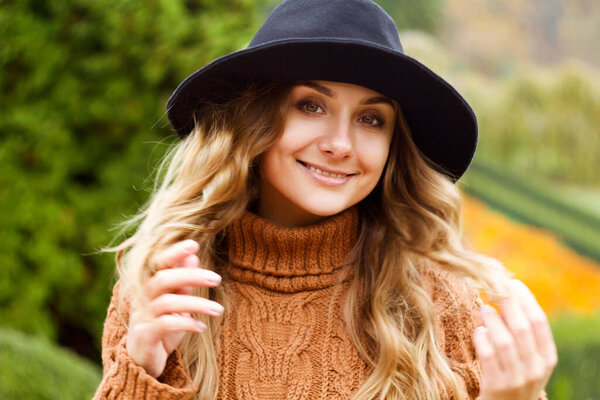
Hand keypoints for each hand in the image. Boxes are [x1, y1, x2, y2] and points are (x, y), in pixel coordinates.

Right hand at [126, 239, 223, 377]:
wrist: (144, 358)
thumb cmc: (163, 323)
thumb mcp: (176, 300)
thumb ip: (183, 281)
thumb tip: (193, 256)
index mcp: (150, 283)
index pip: (159, 262)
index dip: (174, 252)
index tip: (194, 244)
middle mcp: (142, 296)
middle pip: (164, 279)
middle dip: (192, 276)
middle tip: (217, 279)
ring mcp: (141, 314)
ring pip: (168, 302)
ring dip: (197, 304)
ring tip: (218, 310)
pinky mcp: (145, 334)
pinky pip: (165, 324)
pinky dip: (186, 323)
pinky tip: (202, 327)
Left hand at [473, 279, 556, 399]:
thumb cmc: (515, 378)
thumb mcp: (528, 359)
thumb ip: (523, 334)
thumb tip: (509, 295)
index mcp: (547, 358)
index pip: (539, 321)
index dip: (526, 298)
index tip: (512, 282)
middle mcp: (536, 369)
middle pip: (521, 327)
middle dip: (506, 303)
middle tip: (492, 288)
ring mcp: (517, 380)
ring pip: (504, 341)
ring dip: (492, 319)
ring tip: (483, 308)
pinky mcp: (497, 387)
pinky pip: (488, 356)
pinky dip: (482, 339)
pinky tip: (478, 331)